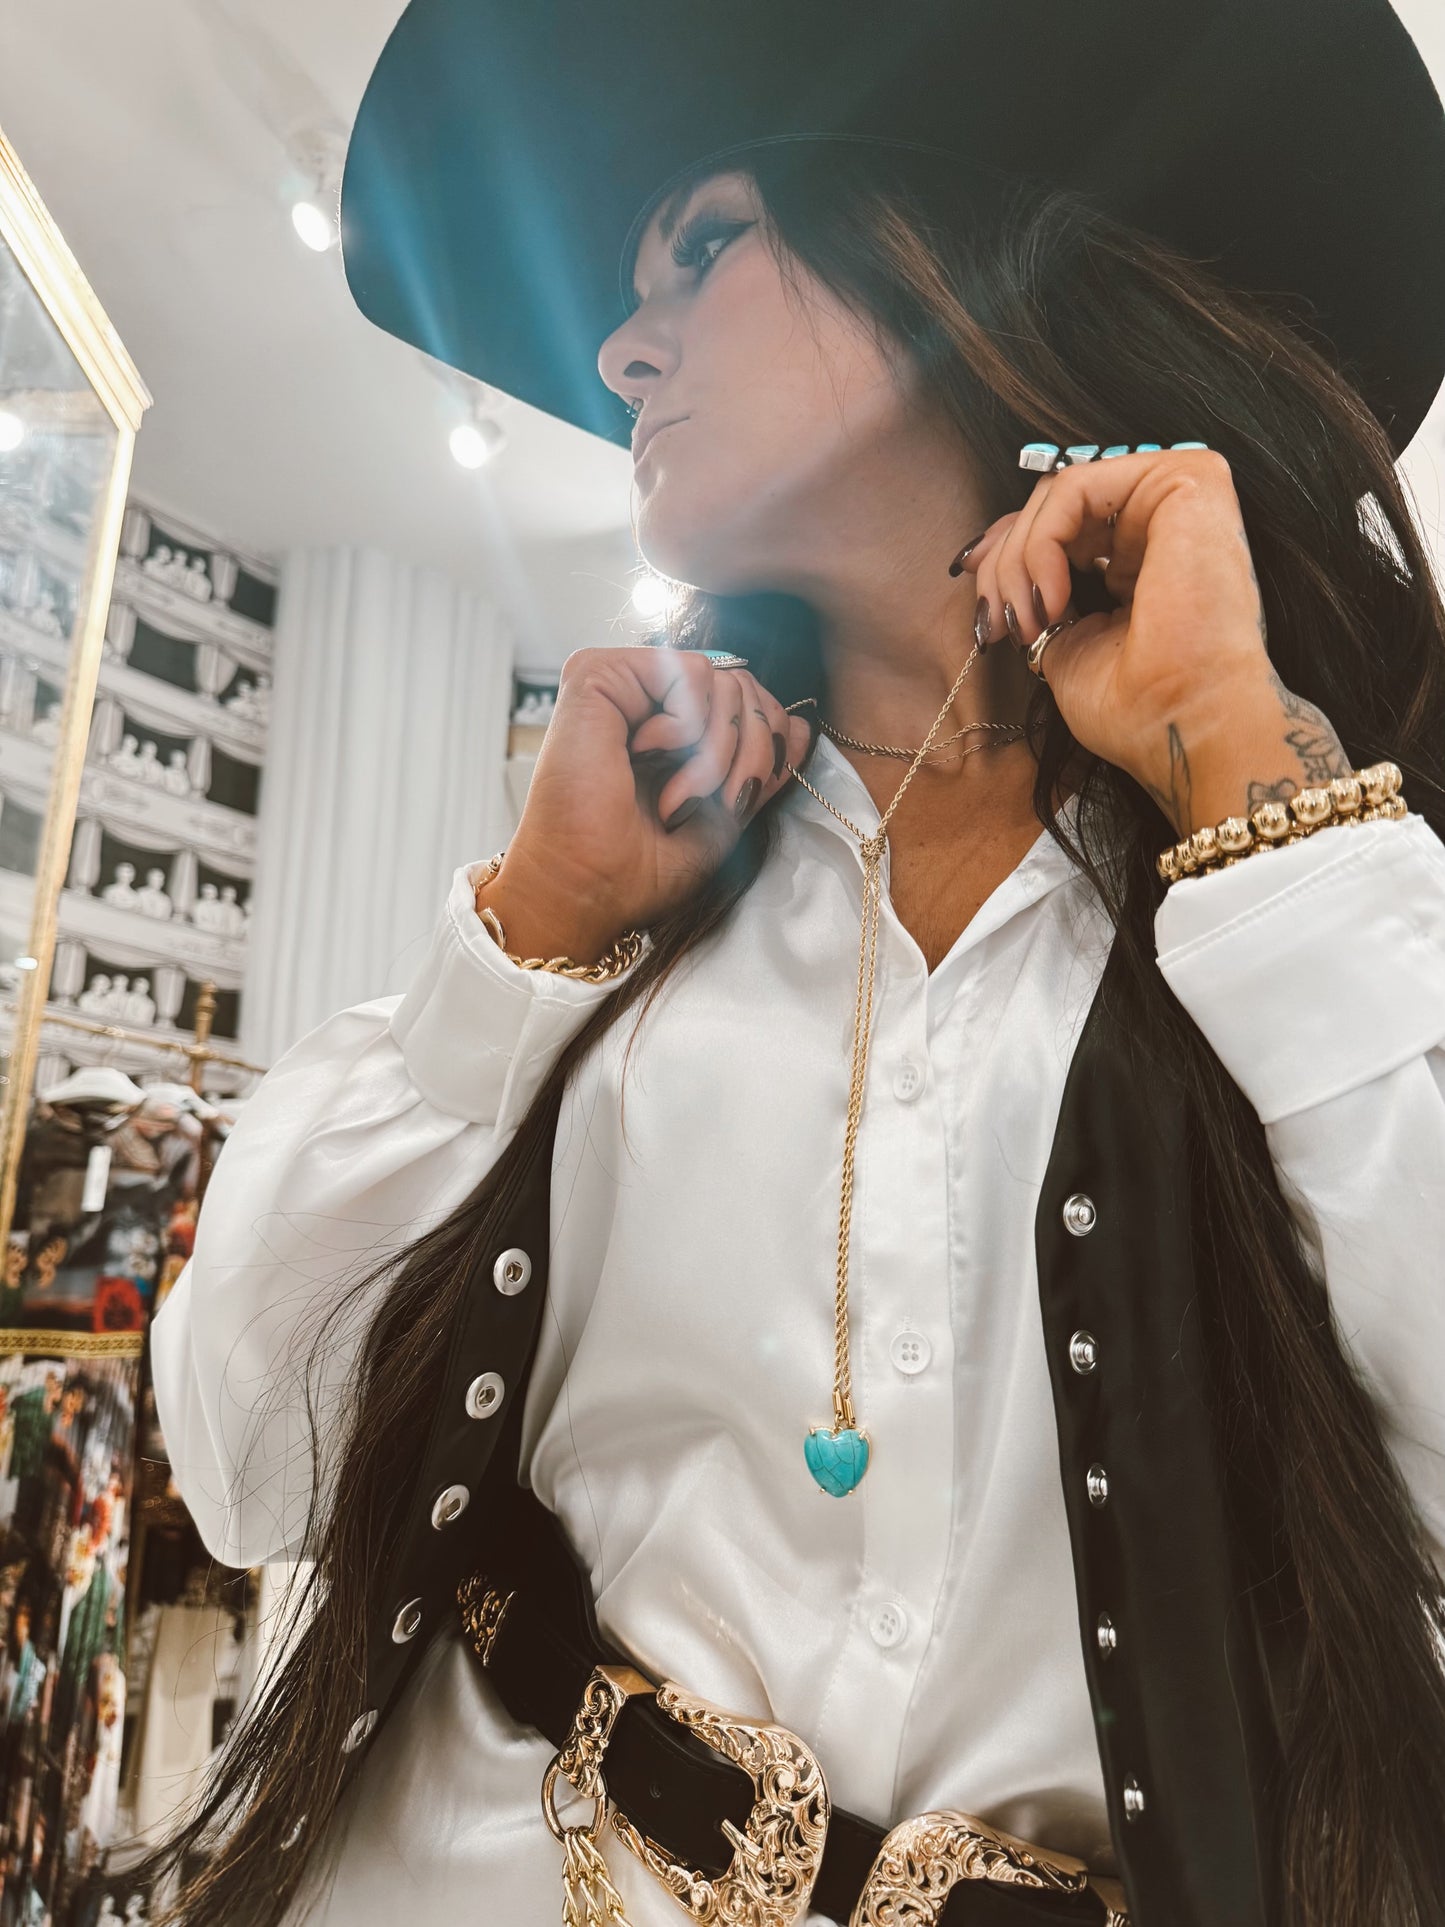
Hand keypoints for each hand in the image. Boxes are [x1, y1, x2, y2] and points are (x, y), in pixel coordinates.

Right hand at [495, 646, 812, 948]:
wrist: (586, 890)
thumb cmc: (638, 868)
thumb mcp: (722, 817)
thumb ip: (761, 769)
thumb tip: (800, 726)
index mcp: (670, 731)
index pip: (751, 705)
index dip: (766, 750)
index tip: (731, 803)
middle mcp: (644, 700)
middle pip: (745, 688)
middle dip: (744, 754)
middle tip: (701, 803)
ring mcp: (621, 684)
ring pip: (724, 680)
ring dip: (714, 750)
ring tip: (674, 795)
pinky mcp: (597, 674)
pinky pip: (689, 671)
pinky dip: (686, 724)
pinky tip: (646, 755)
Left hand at [958, 448, 1350, 833]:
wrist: (1183, 728)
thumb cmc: (1138, 707)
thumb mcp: (1066, 644)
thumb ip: (1038, 594)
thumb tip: (987, 563)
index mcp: (1144, 554)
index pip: (1062, 523)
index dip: (1006, 552)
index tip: (981, 607)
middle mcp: (1167, 518)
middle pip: (1054, 504)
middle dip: (1003, 563)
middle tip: (996, 625)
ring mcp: (1182, 493)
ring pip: (1058, 493)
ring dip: (1017, 560)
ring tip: (1026, 623)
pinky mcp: (1188, 479)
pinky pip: (1076, 486)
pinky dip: (1041, 542)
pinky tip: (1051, 600)